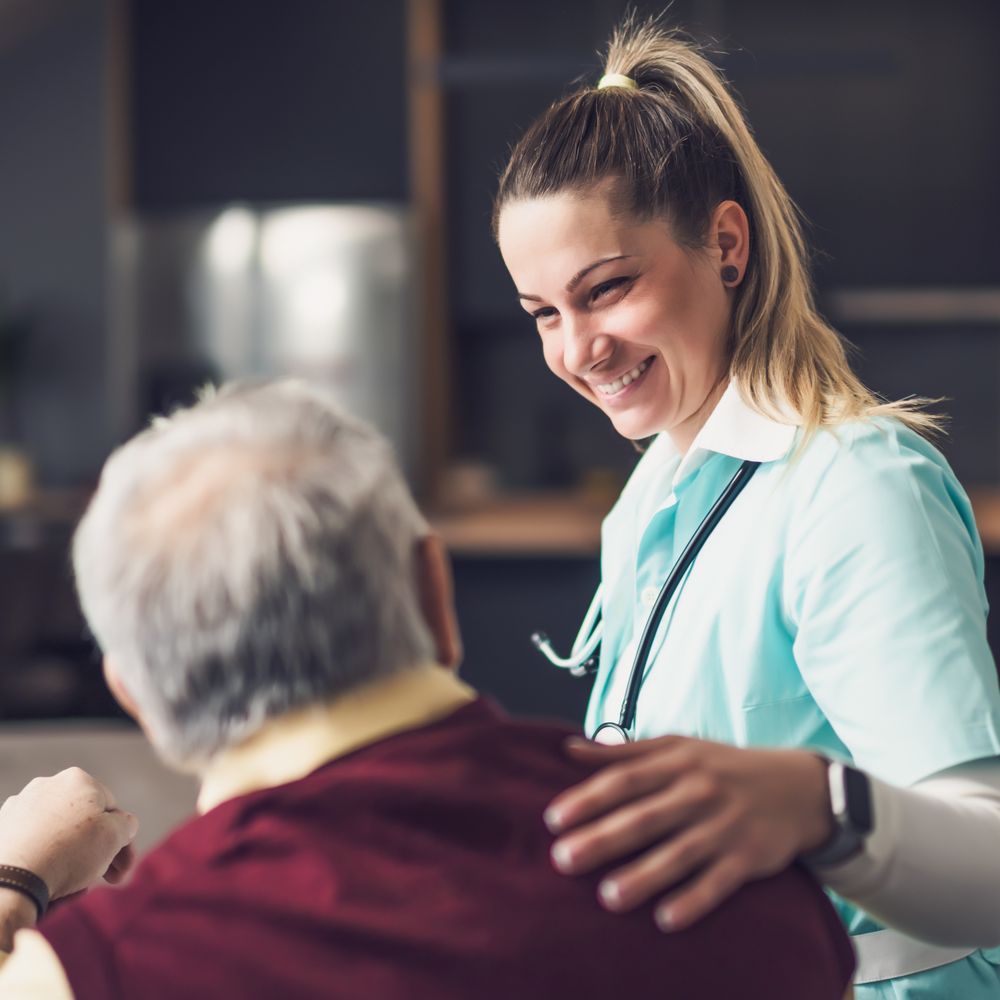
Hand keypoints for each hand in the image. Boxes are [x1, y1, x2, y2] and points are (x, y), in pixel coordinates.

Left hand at [0, 768, 138, 899]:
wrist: (10, 880)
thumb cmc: (67, 854)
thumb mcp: (115, 836)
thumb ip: (127, 824)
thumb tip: (125, 823)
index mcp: (77, 779)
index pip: (111, 808)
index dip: (122, 838)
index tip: (122, 864)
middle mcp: (47, 786)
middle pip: (83, 821)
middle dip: (99, 850)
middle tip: (108, 878)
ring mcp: (20, 807)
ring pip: (59, 834)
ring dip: (73, 858)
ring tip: (77, 886)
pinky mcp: (2, 830)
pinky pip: (34, 844)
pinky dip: (45, 860)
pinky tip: (51, 882)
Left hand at [544, 735, 832, 931]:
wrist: (798, 787)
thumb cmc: (722, 767)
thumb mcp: (677, 748)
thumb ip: (623, 752)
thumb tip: (568, 748)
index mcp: (676, 763)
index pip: (625, 779)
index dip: (588, 798)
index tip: (554, 818)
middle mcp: (698, 793)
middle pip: (644, 818)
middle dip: (603, 839)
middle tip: (563, 859)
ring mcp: (724, 826)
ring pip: (678, 854)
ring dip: (643, 876)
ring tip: (607, 897)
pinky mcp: (748, 858)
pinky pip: (718, 883)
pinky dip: (694, 901)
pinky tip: (665, 919)